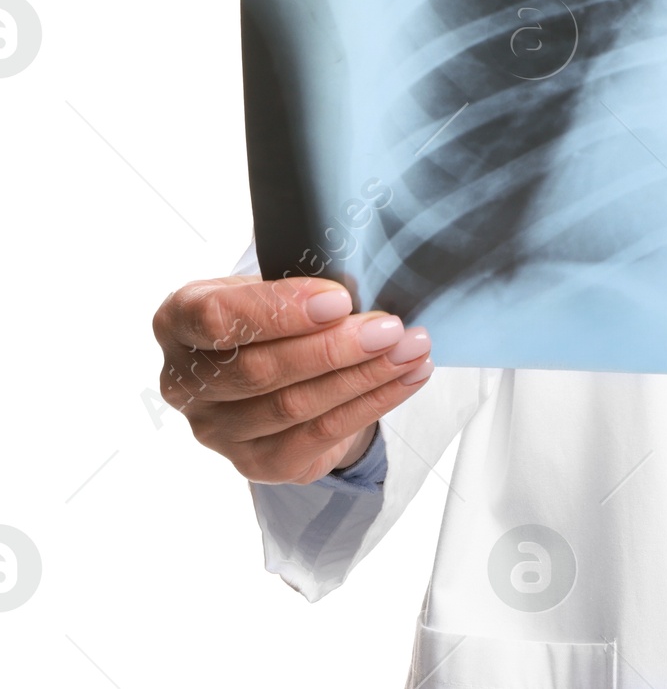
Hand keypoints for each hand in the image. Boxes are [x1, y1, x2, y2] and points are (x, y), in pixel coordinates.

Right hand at [152, 275, 431, 484]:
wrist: (279, 364)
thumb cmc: (275, 310)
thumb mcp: (272, 281)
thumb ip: (297, 280)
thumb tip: (361, 279)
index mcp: (179, 321)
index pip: (215, 318)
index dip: (279, 311)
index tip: (339, 300)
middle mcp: (185, 383)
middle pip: (259, 371)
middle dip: (334, 348)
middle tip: (390, 328)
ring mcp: (217, 431)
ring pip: (294, 406)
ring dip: (364, 376)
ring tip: (411, 348)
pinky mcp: (256, 463)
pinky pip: (319, 434)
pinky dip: (372, 403)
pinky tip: (407, 378)